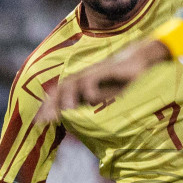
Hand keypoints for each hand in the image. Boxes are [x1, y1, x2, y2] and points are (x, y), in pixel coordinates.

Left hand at [37, 39, 170, 123]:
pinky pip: (94, 78)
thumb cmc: (124, 79)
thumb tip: (78, 122)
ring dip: (67, 97)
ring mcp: (96, 72)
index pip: (59, 94)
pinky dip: (90, 88)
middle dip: (51, 104)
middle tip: (44, 121)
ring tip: (64, 113)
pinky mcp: (109, 69)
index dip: (48, 107)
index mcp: (82, 83)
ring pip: (74, 82)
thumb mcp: (107, 96)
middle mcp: (85, 76)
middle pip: (62, 88)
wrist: (143, 60)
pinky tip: (90, 99)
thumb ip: (92, 105)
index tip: (39, 122)